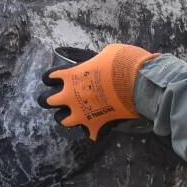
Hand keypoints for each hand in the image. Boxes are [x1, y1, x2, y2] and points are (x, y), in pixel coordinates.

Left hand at [40, 44, 158, 140]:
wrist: (141, 83)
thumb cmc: (125, 63)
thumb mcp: (106, 53)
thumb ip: (94, 61)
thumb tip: (95, 63)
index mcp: (70, 75)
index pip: (47, 77)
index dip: (51, 78)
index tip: (58, 79)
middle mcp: (70, 95)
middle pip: (45, 101)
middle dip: (51, 99)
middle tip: (62, 98)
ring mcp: (81, 113)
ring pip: (62, 120)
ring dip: (68, 116)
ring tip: (78, 113)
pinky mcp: (95, 126)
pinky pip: (89, 133)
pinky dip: (94, 129)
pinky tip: (101, 124)